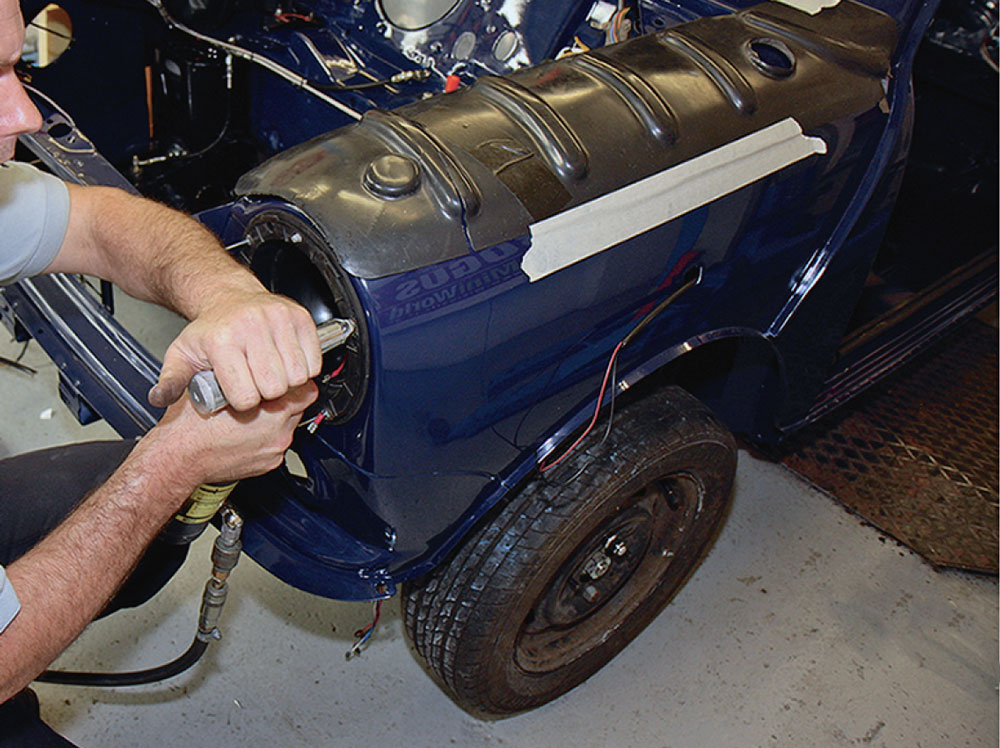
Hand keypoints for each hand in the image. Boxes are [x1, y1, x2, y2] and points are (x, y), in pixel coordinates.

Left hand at [148, 291, 321, 410]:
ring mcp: (278, 320)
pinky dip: (305, 368)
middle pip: (275, 388)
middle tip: (257, 382)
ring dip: (288, 381)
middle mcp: (251, 327)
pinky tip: (287, 361)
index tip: (239, 393)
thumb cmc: (210, 329)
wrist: (228, 295)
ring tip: (272, 372)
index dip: (244, 401)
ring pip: (298, 377)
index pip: (246, 397)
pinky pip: (314, 360)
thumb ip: (171, 381)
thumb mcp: (181, 354)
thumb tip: (160, 398)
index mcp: (222, 340)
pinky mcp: (300, 317)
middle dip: (267, 393)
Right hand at [151, 380, 318, 485]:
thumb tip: (258, 361)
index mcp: (271, 411)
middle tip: (268, 393)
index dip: (293, 381)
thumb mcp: (217, 385)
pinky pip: (277, 444)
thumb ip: (246, 374)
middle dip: (287, 398)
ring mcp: (274, 449)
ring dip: (277, 417)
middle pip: (300, 407)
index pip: (306, 389)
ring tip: (255, 412)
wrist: (178, 458)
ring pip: (290, 425)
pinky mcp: (269, 462)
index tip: (283, 377)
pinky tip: (249, 432)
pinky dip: (268, 436)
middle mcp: (278, 432)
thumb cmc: (192, 425)